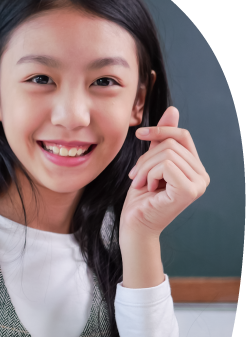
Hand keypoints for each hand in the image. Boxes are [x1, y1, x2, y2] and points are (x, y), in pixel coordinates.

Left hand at [121, 106, 209, 238]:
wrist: (134, 226)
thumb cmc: (140, 199)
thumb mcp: (150, 163)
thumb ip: (161, 140)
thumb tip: (173, 110)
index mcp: (195, 169)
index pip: (182, 136)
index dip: (160, 130)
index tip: (139, 133)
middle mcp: (202, 176)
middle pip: (172, 144)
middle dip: (146, 158)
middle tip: (135, 176)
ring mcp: (198, 184)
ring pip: (167, 153)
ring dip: (145, 167)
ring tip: (140, 184)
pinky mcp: (189, 190)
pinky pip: (166, 165)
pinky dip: (150, 174)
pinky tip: (148, 189)